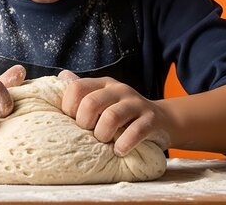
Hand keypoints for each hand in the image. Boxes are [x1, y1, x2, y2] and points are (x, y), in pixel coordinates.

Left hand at [57, 70, 172, 155]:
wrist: (163, 120)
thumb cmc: (124, 114)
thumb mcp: (104, 99)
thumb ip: (84, 90)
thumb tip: (62, 76)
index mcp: (103, 84)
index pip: (76, 87)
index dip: (69, 107)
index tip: (73, 122)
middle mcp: (119, 90)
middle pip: (91, 103)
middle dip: (85, 123)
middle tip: (89, 133)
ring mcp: (136, 103)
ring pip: (111, 117)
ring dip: (103, 134)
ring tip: (105, 142)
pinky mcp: (151, 119)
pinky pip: (135, 131)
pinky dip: (124, 144)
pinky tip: (120, 150)